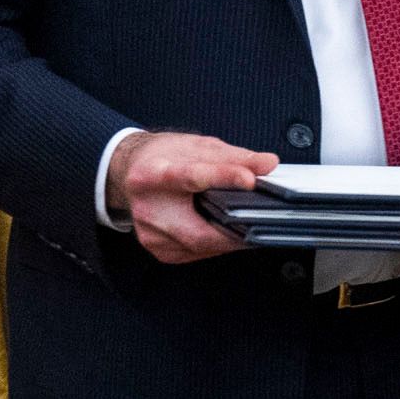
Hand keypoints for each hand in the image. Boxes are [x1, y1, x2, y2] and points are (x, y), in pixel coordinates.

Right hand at [108, 130, 279, 263]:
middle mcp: (147, 209)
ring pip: (203, 246)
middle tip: (264, 219)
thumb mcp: (197, 146)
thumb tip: (268, 163)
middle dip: (236, 228)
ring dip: (229, 236)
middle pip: (199, 230)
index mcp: (152, 175)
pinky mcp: (161, 251)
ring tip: (244, 220)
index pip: (192, 177)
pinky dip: (217, 242)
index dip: (223, 177)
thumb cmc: (165, 158)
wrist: (131, 174)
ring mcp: (151, 235)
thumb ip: (234, 156)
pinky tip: (223, 229)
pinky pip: (199, 252)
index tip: (249, 179)